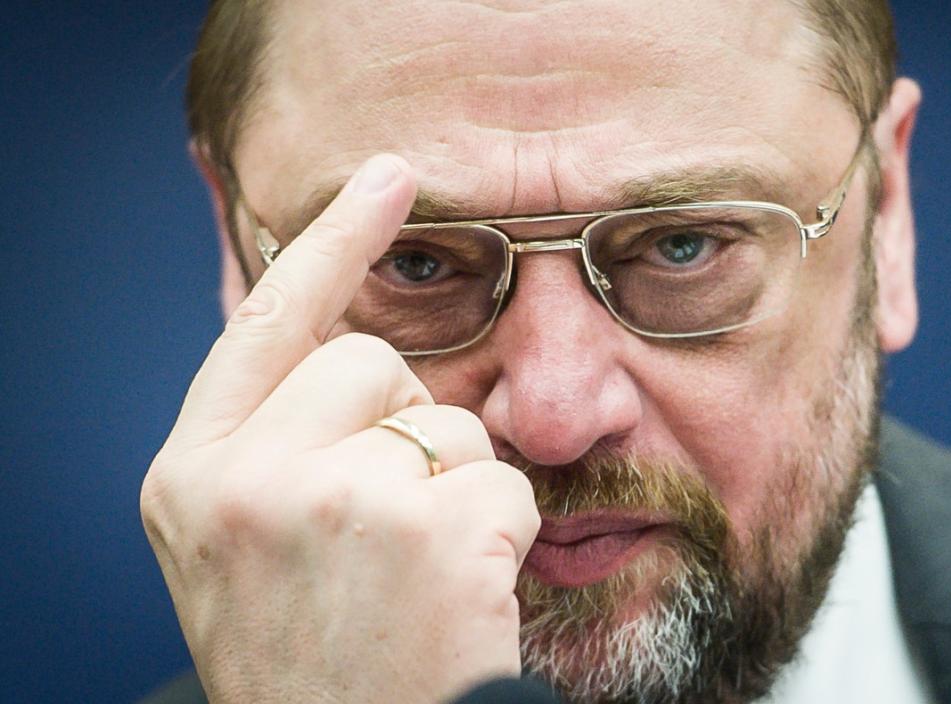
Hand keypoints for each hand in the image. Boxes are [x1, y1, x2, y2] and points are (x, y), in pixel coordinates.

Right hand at [140, 154, 539, 703]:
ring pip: (447, 422)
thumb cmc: (313, 659)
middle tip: (382, 529)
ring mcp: (333, 499)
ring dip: (452, 490)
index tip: (388, 174)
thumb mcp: (244, 549)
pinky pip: (501, 480)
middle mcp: (245, 478)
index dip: (332, 241)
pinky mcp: (425, 529)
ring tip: (413, 579)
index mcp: (190, 477)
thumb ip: (272, 441)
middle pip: (373, 361)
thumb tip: (340, 338)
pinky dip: (499, 535)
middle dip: (403, 426)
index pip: (265, 320)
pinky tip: (456, 599)